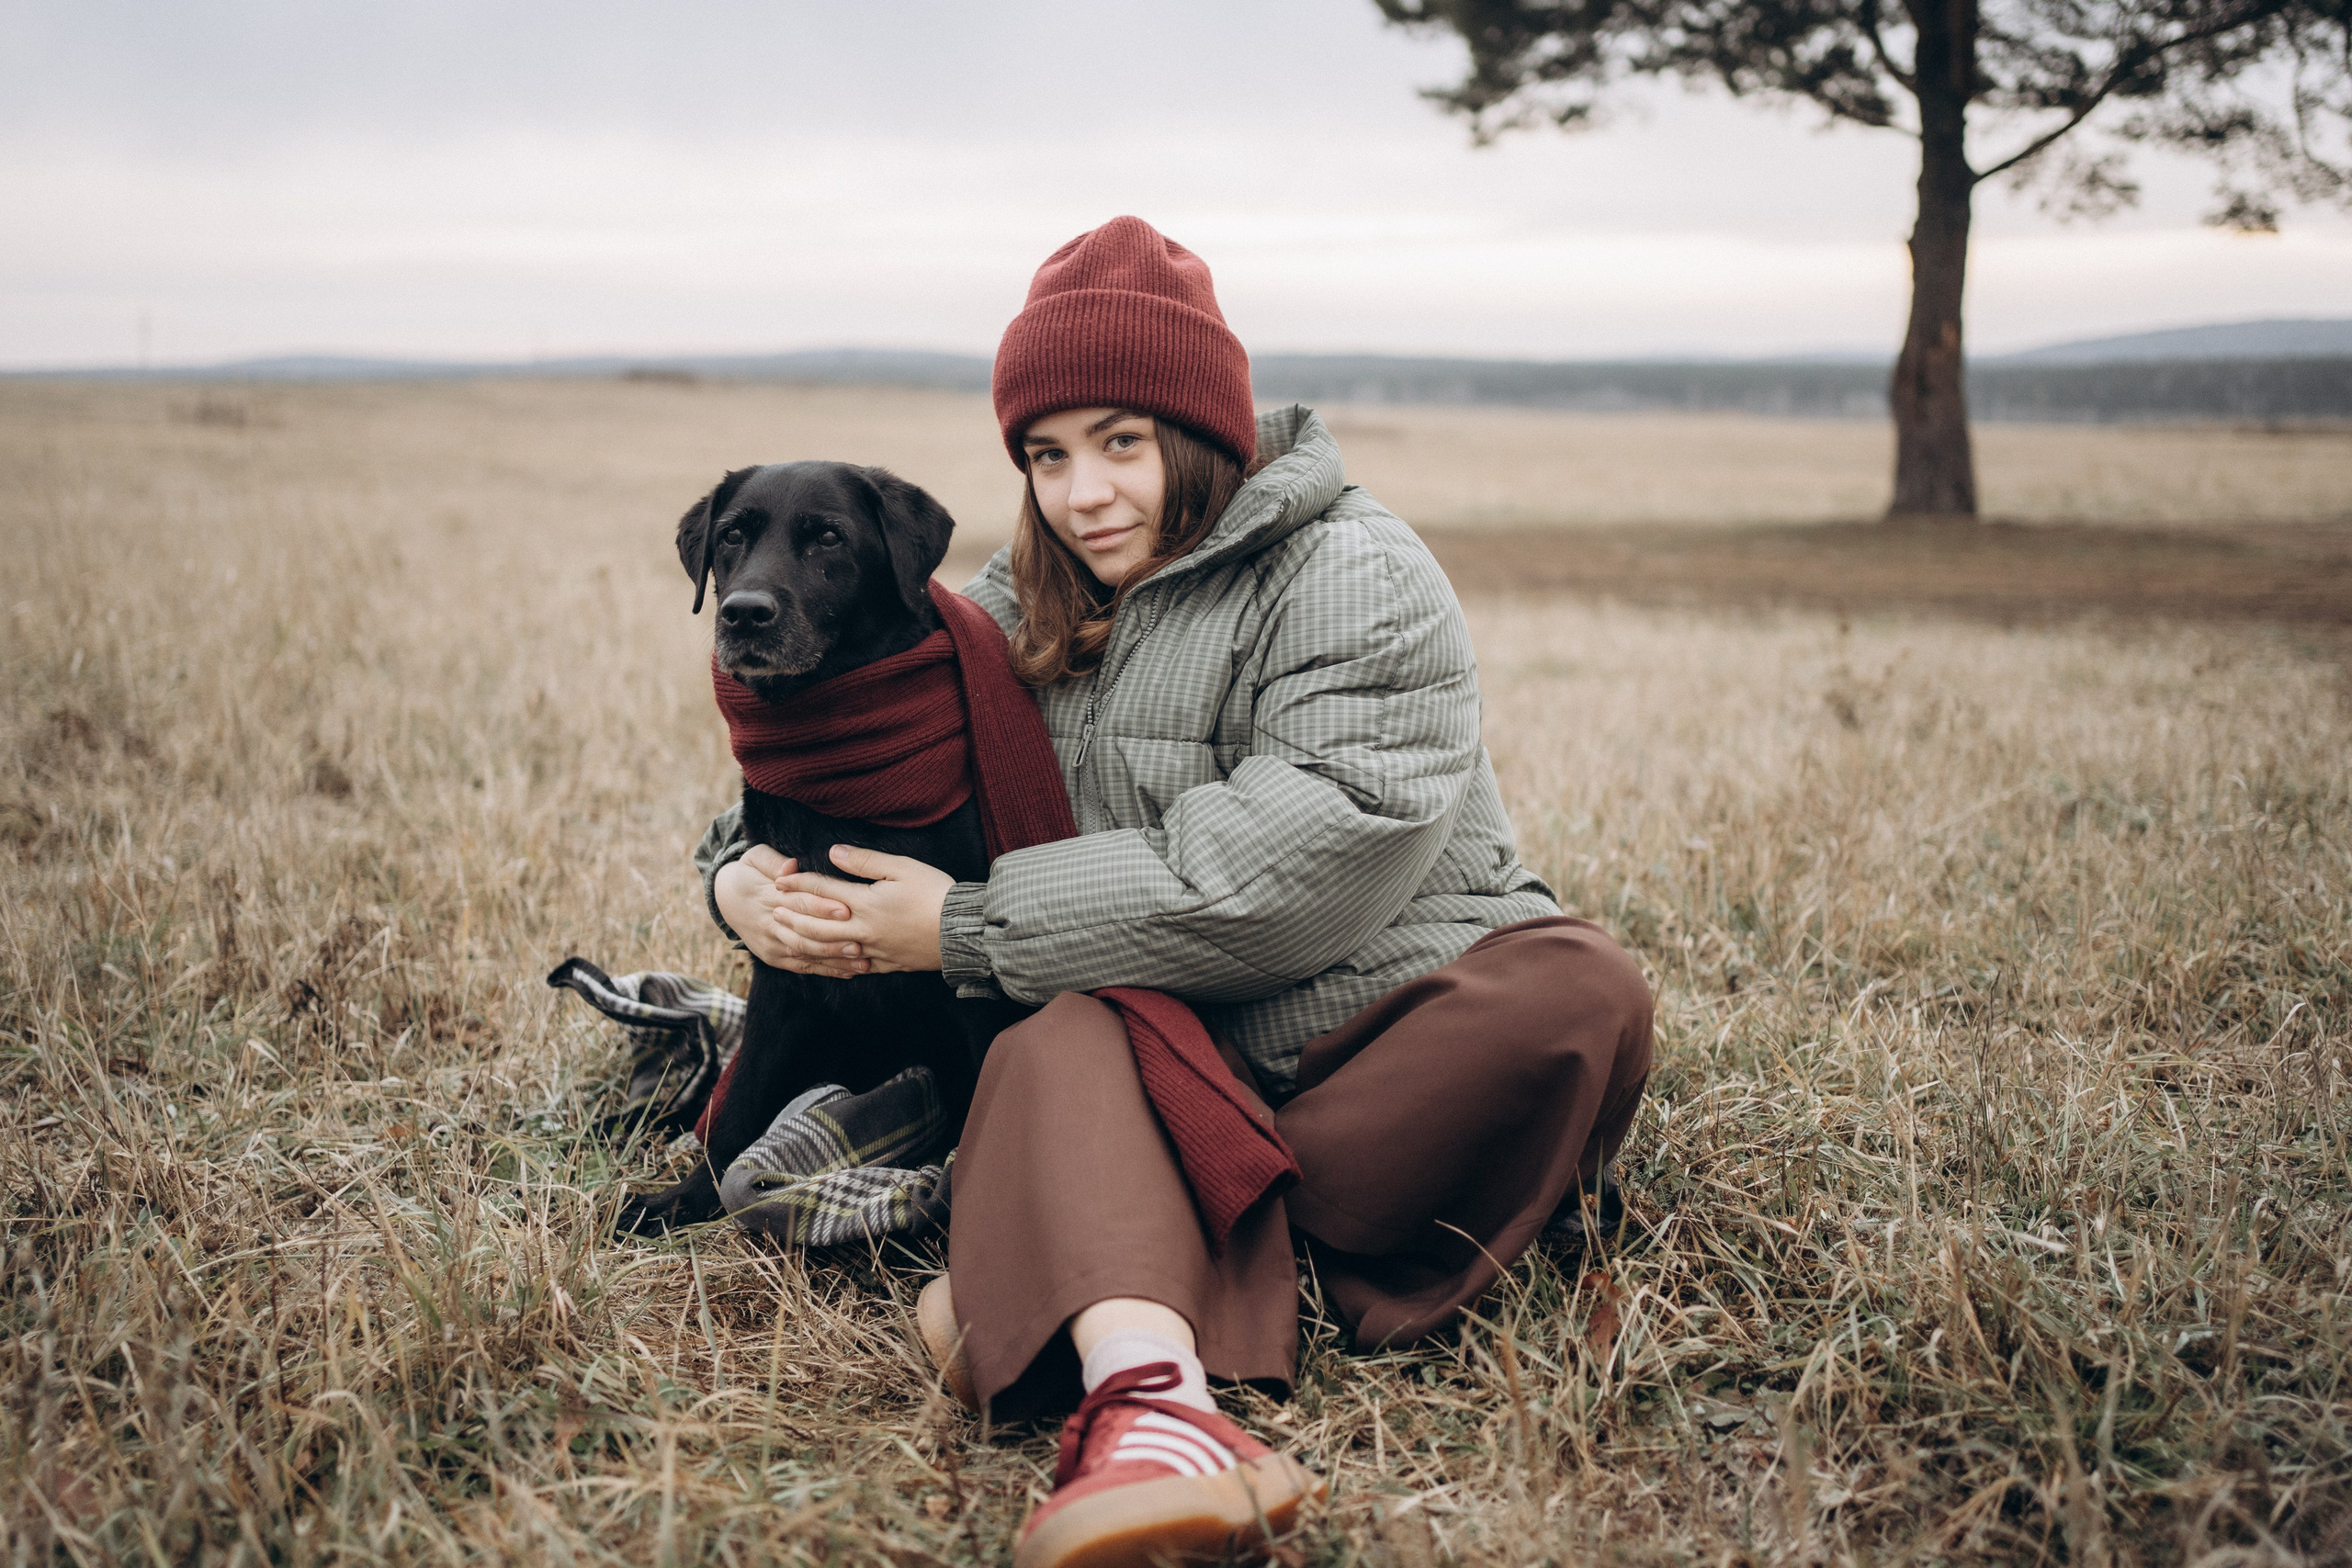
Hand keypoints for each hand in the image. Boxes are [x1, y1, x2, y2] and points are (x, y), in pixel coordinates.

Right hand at [713, 846, 867, 976]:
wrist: (725, 899)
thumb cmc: (749, 872)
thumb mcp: (755, 858)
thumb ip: (773, 860)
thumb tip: (790, 866)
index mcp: (769, 897)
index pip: (799, 903)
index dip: (822, 907)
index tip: (846, 910)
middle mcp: (770, 925)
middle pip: (805, 934)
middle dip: (834, 940)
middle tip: (861, 944)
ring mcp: (772, 945)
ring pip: (806, 954)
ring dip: (834, 960)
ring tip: (862, 962)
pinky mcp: (774, 958)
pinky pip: (802, 967)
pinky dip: (826, 970)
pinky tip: (849, 972)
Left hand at [773, 846, 952, 973]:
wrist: (962, 931)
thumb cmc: (935, 893)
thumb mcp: (902, 867)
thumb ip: (864, 861)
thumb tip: (833, 852)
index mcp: (865, 903)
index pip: (822, 890)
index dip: (799, 884)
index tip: (780, 880)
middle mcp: (863, 930)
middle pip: (816, 924)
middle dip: (793, 916)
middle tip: (773, 910)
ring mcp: (873, 951)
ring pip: (828, 950)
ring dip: (804, 941)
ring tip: (788, 935)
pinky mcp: (885, 964)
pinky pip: (851, 967)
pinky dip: (831, 965)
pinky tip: (822, 962)